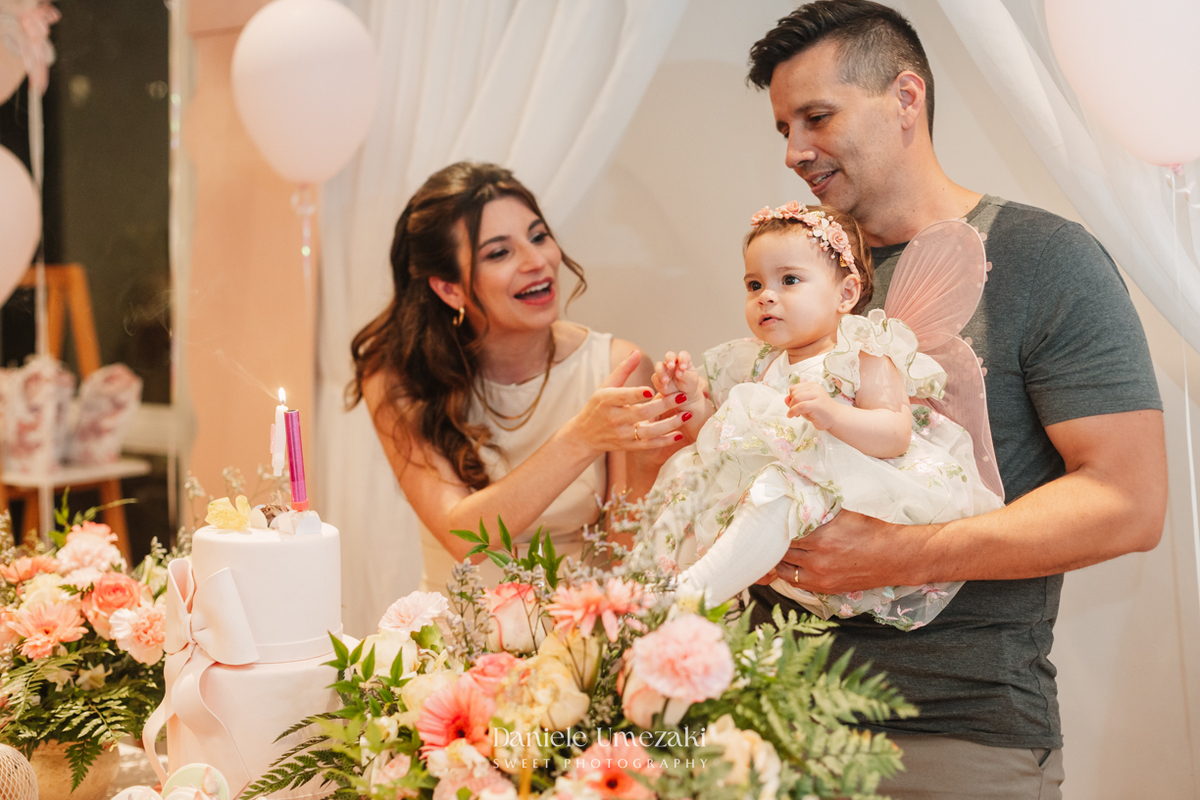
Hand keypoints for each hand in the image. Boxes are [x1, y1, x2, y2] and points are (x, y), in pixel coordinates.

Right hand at [567, 350, 689, 453]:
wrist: (585, 435)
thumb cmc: (598, 406)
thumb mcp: (606, 386)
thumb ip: (623, 370)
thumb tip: (636, 352)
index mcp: (607, 400)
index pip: (624, 396)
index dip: (637, 393)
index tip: (653, 389)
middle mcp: (614, 418)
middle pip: (642, 413)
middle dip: (664, 405)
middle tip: (682, 396)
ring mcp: (622, 434)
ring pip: (648, 431)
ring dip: (669, 424)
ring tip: (686, 415)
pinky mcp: (628, 446)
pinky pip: (648, 445)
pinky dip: (664, 441)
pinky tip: (679, 434)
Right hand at [654, 350, 704, 413]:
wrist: (683, 396)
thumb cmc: (689, 385)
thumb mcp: (691, 381)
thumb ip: (686, 375)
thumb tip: (678, 371)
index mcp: (684, 361)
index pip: (683, 355)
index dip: (682, 359)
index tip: (683, 367)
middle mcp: (673, 363)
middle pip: (669, 355)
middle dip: (669, 359)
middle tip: (670, 366)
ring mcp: (664, 370)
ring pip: (659, 365)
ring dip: (661, 372)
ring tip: (665, 381)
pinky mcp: (658, 378)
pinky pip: (655, 378)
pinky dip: (659, 382)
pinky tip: (665, 387)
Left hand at [768, 510, 930, 593]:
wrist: (898, 556)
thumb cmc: (875, 528)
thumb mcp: (847, 509)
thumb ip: (823, 504)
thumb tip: (802, 489)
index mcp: (821, 539)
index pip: (784, 535)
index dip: (775, 528)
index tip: (770, 521)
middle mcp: (818, 562)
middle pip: (781, 554)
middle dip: (774, 544)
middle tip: (769, 534)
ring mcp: (822, 578)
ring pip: (786, 572)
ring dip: (780, 561)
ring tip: (778, 549)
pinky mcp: (828, 588)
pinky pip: (798, 584)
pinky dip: (792, 574)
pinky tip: (791, 564)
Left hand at [785, 382, 837, 428]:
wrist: (836, 418)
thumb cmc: (820, 412)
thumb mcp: (805, 404)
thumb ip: (795, 400)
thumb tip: (785, 398)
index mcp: (812, 386)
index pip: (794, 388)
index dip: (790, 397)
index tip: (793, 405)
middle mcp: (815, 388)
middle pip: (794, 392)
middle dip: (791, 403)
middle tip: (794, 411)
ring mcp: (817, 395)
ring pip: (796, 398)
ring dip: (792, 408)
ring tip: (795, 414)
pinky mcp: (817, 404)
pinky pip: (800, 406)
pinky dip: (793, 411)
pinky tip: (792, 416)